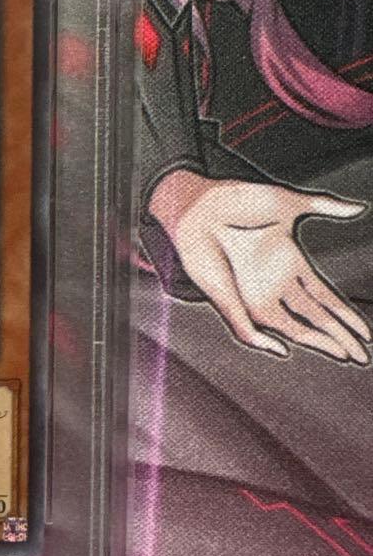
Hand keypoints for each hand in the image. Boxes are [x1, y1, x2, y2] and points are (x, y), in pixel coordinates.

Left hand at [149, 170, 370, 362]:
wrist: (199, 203)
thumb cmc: (235, 200)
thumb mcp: (284, 202)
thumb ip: (323, 206)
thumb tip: (357, 207)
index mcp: (288, 262)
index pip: (324, 297)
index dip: (345, 315)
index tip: (366, 332)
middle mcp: (272, 282)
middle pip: (313, 317)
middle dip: (339, 336)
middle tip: (362, 354)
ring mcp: (251, 291)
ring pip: (289, 326)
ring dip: (314, 342)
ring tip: (339, 353)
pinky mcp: (228, 297)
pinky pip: (244, 327)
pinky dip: (262, 340)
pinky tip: (282, 348)